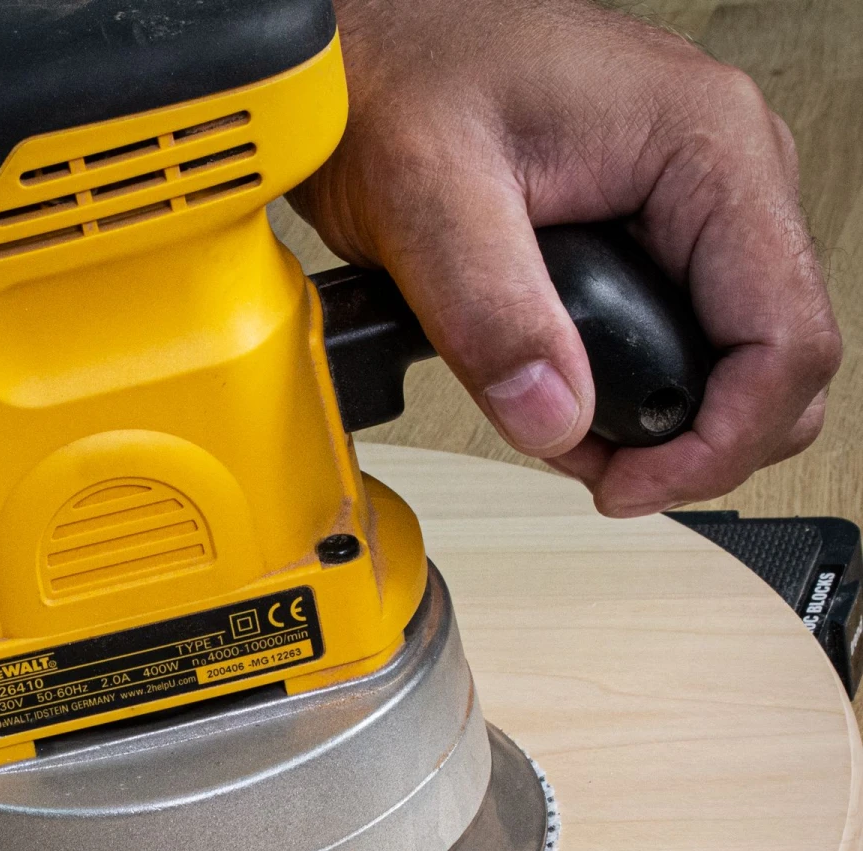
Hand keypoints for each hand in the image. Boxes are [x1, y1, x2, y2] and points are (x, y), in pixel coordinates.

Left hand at [290, 0, 841, 513]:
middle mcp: (722, 171)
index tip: (627, 487)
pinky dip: (622, 391)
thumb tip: (553, 418)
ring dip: (652, 423)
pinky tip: (554, 392)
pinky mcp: (651, 232)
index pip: (788, 337)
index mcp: (706, 147)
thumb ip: (492, 312)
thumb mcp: (430, 197)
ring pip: (732, 358)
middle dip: (693, 444)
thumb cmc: (406, 82)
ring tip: (556, 427)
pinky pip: (679, 336)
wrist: (372, 53)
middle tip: (594, 471)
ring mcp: (694, 203)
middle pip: (781, 361)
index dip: (720, 443)